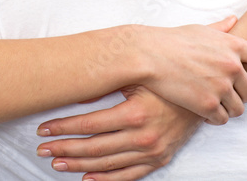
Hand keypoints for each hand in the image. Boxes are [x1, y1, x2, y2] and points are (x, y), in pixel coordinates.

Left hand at [35, 86, 200, 180]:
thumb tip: (73, 92)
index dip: (63, 128)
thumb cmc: (168, 79)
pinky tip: (87, 179)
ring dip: (79, 165)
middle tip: (43, 149)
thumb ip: (107, 84)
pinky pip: (129, 175)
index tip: (45, 129)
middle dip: (64, 149)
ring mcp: (152, 151)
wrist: (203, 92)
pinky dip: (106, 180)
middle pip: (94, 148)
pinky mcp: (159, 159)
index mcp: (136, 113)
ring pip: (107, 164)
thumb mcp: (137, 76)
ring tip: (57, 162)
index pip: (89, 125)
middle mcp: (144, 136)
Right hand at [135, 15, 246, 123]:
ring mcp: (221, 86)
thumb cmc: (171, 40)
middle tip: (226, 96)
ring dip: (228, 109)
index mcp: (233, 45)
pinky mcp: (207, 104)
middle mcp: (232, 65)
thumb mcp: (200, 29)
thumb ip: (222, 28)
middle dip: (242, 96)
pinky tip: (203, 112)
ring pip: (239, 109)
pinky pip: (222, 119)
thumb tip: (234, 19)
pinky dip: (215, 119)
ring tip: (215, 105)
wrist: (148, 55)